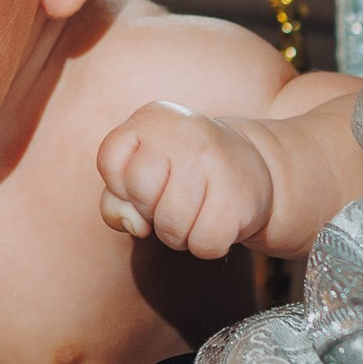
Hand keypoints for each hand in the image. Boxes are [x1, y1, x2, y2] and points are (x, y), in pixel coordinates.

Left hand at [97, 102, 275, 259]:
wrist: (253, 167)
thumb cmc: (182, 173)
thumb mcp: (141, 171)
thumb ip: (116, 200)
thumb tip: (136, 225)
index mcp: (153, 118)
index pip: (109, 160)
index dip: (120, 185)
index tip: (147, 180)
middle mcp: (184, 131)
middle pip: (140, 192)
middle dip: (150, 210)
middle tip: (172, 199)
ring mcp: (215, 161)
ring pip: (171, 225)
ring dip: (177, 234)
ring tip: (194, 211)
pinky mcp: (239, 197)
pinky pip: (203, 244)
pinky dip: (204, 245)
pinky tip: (215, 221)